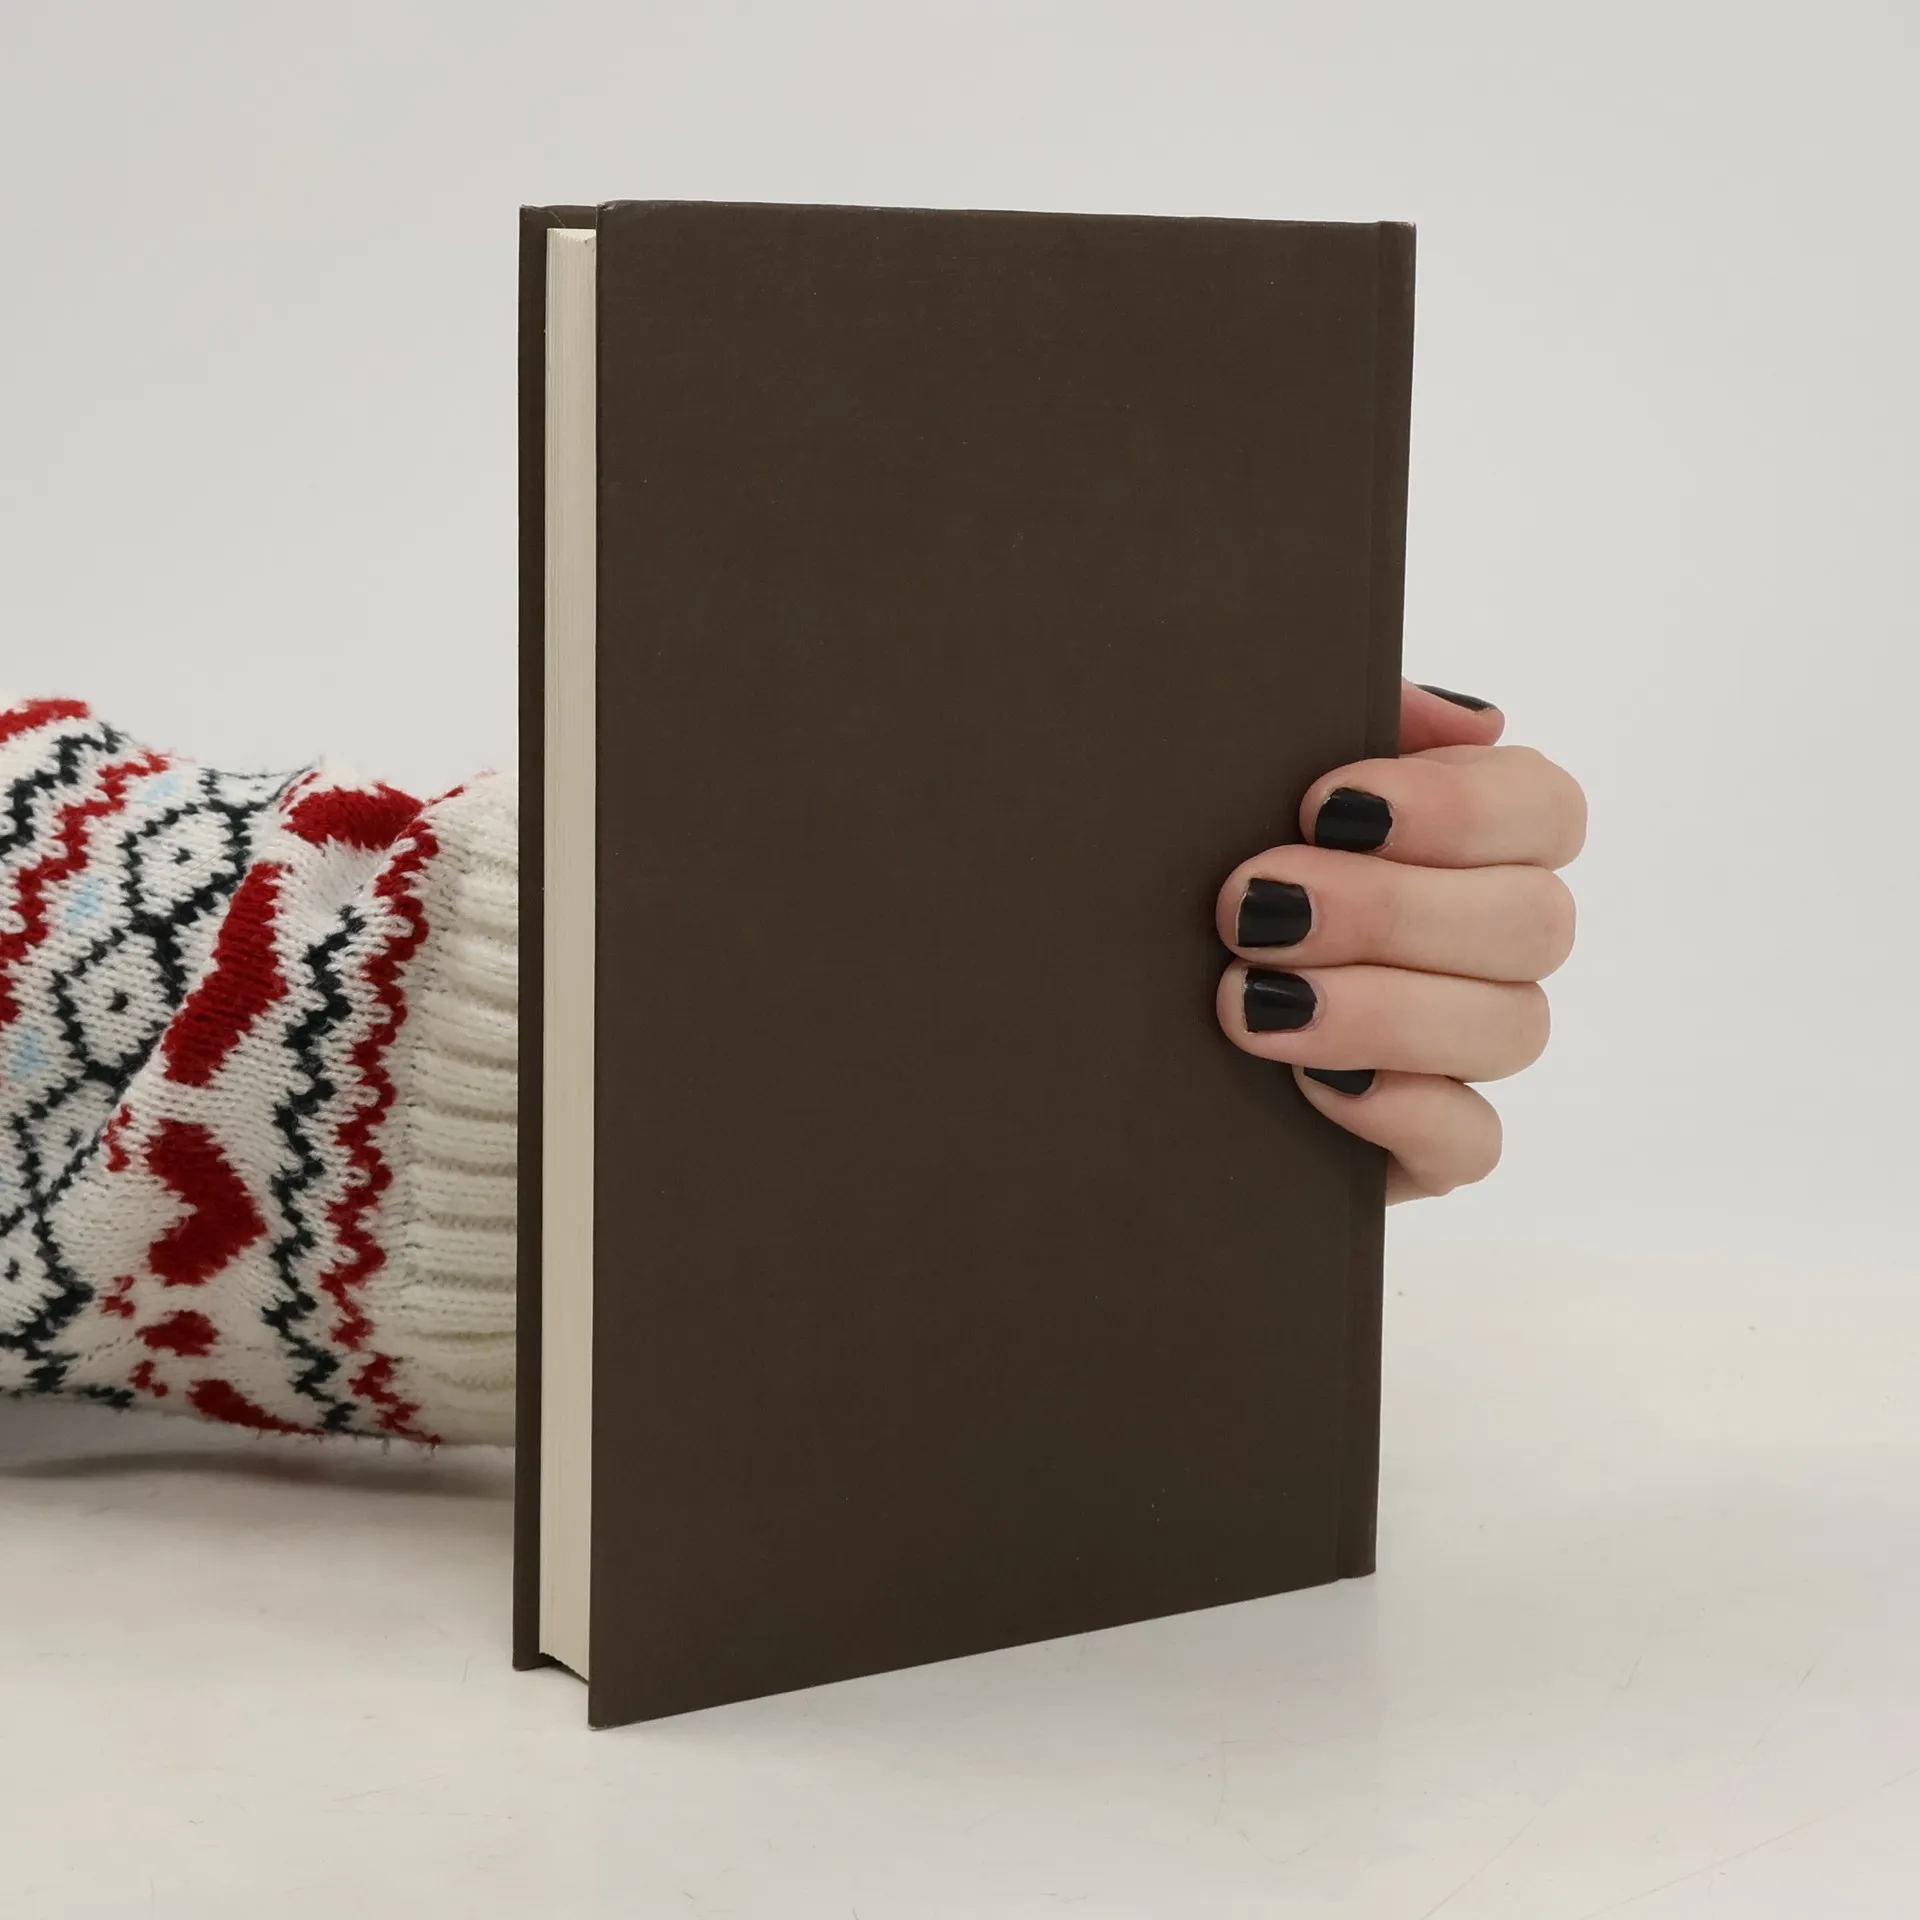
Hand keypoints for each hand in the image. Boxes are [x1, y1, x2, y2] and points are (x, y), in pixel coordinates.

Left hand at [1213, 680, 1584, 1202]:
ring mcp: (1464, 1052)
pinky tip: (1310, 1082)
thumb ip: (1351, 716)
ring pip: (1513, 1029)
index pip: (1546, 810)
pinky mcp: (1427, 1147)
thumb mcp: (1244, 779)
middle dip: (1389, 910)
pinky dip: (1400, 1108)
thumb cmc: (1186, 874)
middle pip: (1534, 922)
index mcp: (1465, 842)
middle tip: (1250, 906)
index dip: (1457, 808)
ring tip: (1248, 999)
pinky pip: (1473, 1142)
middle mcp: (1486, 945)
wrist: (1089, 1022)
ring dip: (1382, 1008)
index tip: (1324, 806)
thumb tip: (1472, 721)